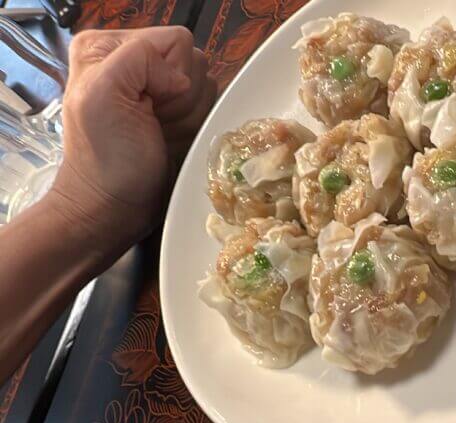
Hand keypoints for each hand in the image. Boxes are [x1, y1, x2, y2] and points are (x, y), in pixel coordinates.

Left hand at [49, 26, 216, 253]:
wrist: (115, 207)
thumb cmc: (106, 158)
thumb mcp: (102, 94)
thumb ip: (137, 59)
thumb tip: (180, 78)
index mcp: (110, 47)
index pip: (174, 40)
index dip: (170, 74)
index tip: (148, 106)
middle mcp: (137, 62)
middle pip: (194, 61)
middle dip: (180, 98)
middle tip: (153, 122)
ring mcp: (162, 90)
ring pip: (206, 85)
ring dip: (188, 116)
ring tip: (159, 132)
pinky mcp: (181, 113)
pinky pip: (210, 107)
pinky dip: (196, 128)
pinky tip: (172, 140)